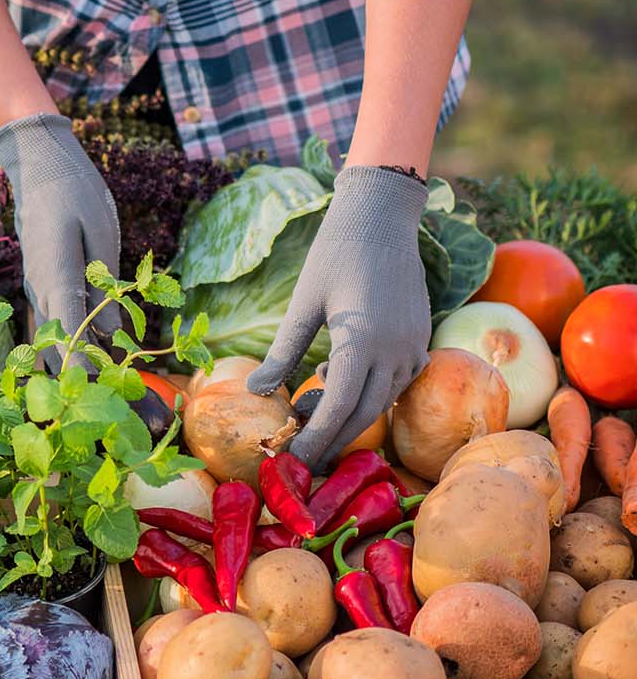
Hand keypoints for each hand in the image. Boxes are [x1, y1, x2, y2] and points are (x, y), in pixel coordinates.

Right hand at [0, 113, 119, 370]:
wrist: (40, 169)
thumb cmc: (75, 193)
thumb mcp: (101, 231)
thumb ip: (105, 282)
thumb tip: (114, 331)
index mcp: (56, 273)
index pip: (67, 327)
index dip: (80, 362)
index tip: (94, 391)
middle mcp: (39, 288)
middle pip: (55, 343)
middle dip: (79, 375)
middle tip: (110, 404)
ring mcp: (34, 289)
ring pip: (49, 339)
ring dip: (70, 365)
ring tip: (101, 394)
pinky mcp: (39, 288)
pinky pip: (50, 325)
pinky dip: (66, 347)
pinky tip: (87, 364)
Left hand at [246, 166, 431, 469]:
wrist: (381, 218)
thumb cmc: (334, 255)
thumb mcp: (302, 304)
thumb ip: (284, 351)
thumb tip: (256, 390)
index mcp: (363, 341)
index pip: (341, 407)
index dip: (318, 438)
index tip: (295, 460)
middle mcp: (395, 350)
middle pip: (364, 413)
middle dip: (332, 438)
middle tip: (301, 455)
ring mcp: (414, 345)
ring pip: (382, 400)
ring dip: (348, 413)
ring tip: (308, 410)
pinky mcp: (421, 338)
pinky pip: (397, 381)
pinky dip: (368, 391)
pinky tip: (335, 378)